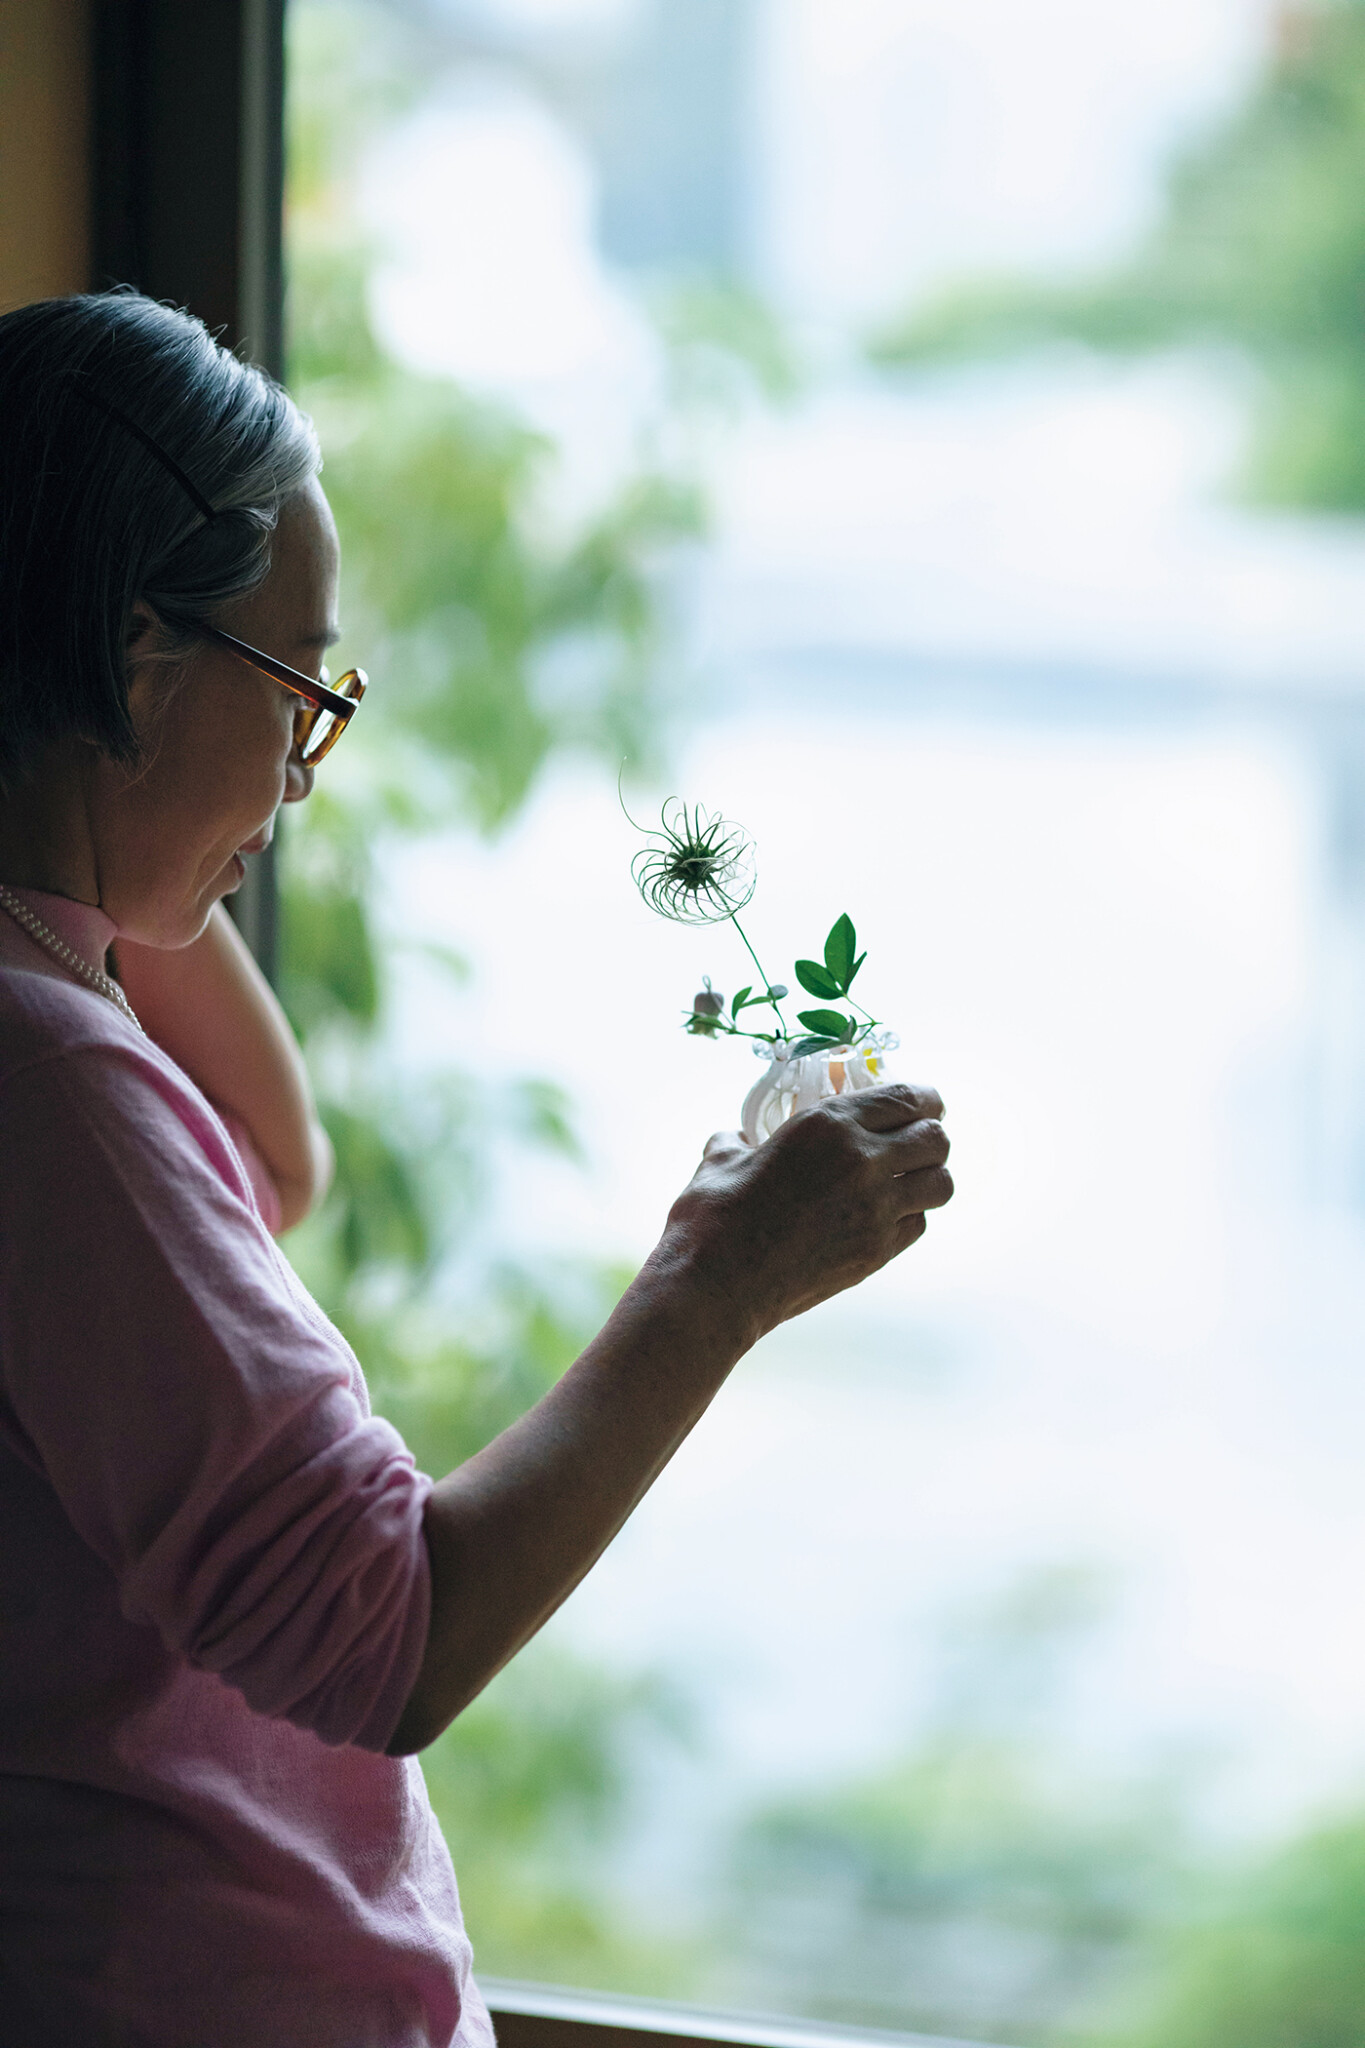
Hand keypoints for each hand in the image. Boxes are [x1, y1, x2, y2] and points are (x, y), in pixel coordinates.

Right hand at [662, 1083, 951, 1342]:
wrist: (717, 1286)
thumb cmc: (713, 1217)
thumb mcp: (722, 1159)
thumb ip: (739, 1140)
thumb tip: (736, 1139)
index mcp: (828, 1124)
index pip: (906, 1097)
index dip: (925, 1099)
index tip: (927, 1103)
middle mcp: (862, 1161)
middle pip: (937, 1139)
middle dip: (932, 1136)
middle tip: (917, 1142)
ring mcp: (876, 1211)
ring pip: (941, 1185)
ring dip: (930, 1177)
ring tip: (909, 1180)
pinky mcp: (876, 1253)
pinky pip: (918, 1224)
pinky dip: (910, 1215)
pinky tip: (885, 1215)